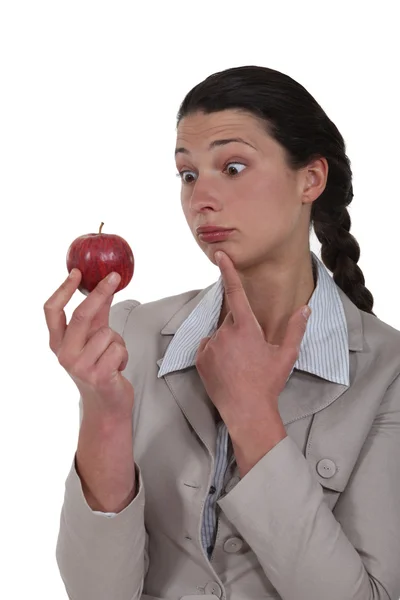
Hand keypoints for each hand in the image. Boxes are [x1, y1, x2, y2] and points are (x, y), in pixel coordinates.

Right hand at [44, 269, 133, 420]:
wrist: (107, 404)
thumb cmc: (100, 367)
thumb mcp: (94, 338)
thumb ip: (97, 314)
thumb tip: (105, 285)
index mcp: (59, 343)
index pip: (52, 311)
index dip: (63, 289)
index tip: (77, 272)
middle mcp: (65, 354)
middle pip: (82, 315)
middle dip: (100, 293)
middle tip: (114, 277)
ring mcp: (80, 367)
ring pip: (107, 333)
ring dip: (118, 341)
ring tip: (113, 356)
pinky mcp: (98, 376)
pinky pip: (118, 349)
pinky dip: (124, 355)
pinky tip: (118, 367)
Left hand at [195, 251, 310, 431]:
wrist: (247, 410)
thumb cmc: (268, 382)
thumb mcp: (286, 355)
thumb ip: (295, 328)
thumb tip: (304, 309)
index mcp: (246, 327)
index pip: (235, 292)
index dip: (227, 271)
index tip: (220, 255)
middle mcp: (224, 332)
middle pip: (230, 320)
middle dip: (240, 330)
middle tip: (250, 353)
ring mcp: (210, 346)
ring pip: (219, 335)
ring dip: (227, 343)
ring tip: (239, 364)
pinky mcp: (200, 359)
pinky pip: (208, 348)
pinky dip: (215, 353)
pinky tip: (227, 369)